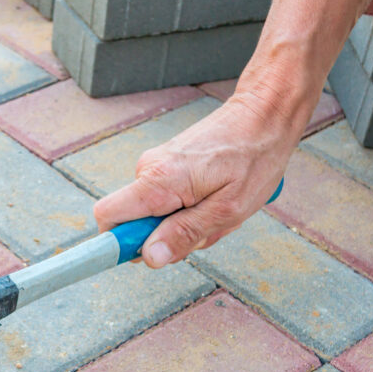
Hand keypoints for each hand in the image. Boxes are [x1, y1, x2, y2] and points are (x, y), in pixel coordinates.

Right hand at [94, 93, 300, 267]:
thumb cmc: (254, 157)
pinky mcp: (167, 166)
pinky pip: (167, 202)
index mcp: (159, 180)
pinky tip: (216, 198)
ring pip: (155, 215)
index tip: (145, 254)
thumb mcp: (227, 209)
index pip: (107, 216)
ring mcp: (157, 166)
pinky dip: (191, 209)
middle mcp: (149, 170)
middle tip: (208, 227)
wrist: (264, 114)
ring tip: (219, 208)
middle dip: (168, 237)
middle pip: (134, 223)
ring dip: (186, 224)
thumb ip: (185, 233)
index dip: (118, 242)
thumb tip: (149, 257)